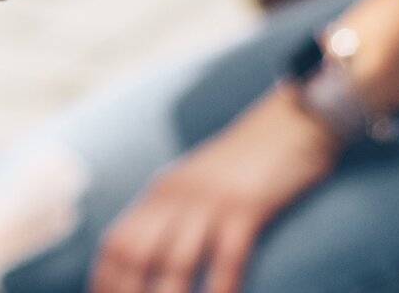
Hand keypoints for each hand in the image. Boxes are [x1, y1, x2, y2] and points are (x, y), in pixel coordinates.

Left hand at [93, 92, 343, 292]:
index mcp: (162, 193)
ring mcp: (211, 199)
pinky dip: (221, 286)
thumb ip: (176, 214)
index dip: (105, 280)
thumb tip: (152, 256)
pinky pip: (228, 254)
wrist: (293, 122)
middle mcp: (177, 195)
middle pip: (136, 254)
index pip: (117, 243)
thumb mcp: (199, 185)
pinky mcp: (247, 205)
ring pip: (176, 260)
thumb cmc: (249, 163)